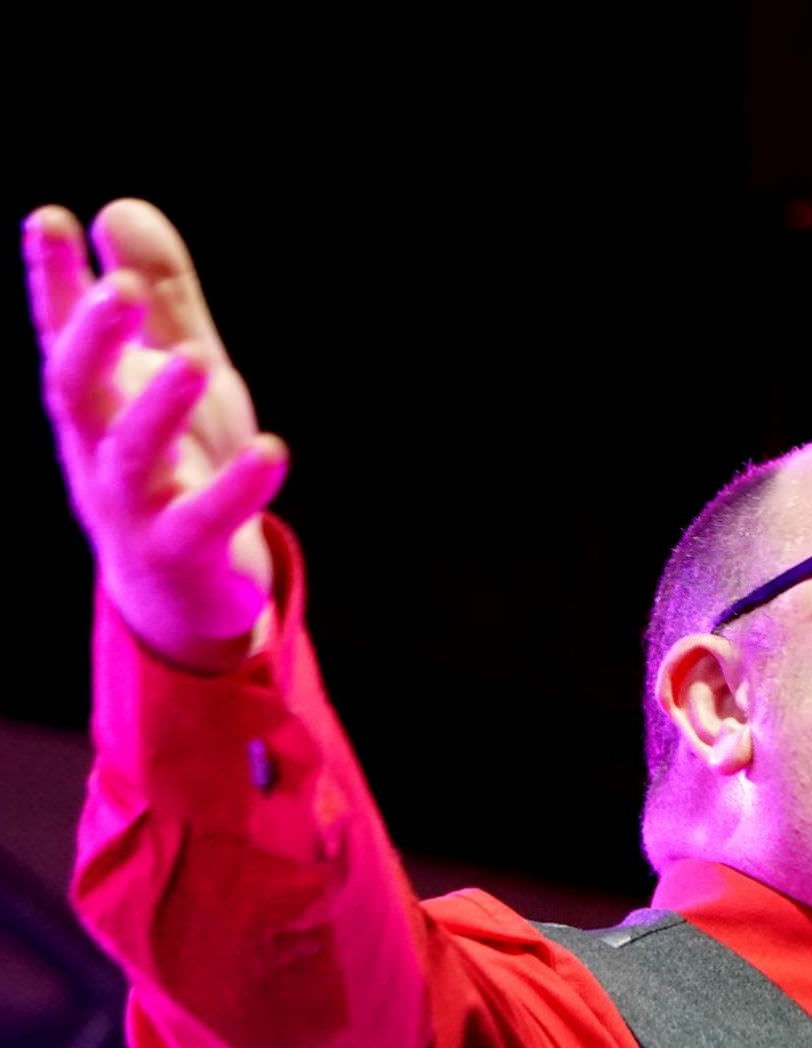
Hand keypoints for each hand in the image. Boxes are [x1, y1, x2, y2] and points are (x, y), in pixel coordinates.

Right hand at [24, 200, 287, 671]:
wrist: (182, 588)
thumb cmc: (178, 463)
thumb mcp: (176, 376)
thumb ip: (162, 303)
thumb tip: (122, 208)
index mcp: (96, 401)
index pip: (63, 335)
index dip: (55, 281)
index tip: (51, 218)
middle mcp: (101, 449)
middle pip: (78, 391)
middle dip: (95, 341)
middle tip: (124, 292)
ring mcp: (136, 505)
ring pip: (134, 456)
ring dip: (159, 408)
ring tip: (192, 360)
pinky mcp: (186, 551)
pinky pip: (207, 519)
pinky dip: (238, 487)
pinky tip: (272, 452)